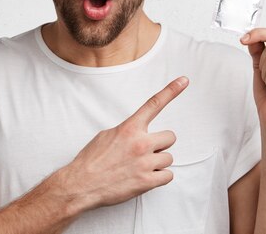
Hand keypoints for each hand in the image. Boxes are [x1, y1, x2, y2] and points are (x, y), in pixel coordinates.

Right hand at [58, 76, 188, 210]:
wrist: (81, 184)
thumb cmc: (92, 160)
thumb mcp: (107, 136)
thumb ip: (128, 131)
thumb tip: (137, 132)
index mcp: (129, 128)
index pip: (154, 104)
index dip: (171, 90)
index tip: (184, 81)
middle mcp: (140, 143)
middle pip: (170, 137)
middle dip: (161, 144)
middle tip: (147, 151)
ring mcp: (145, 162)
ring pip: (169, 158)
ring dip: (158, 162)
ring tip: (141, 167)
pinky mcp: (147, 181)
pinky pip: (168, 176)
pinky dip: (159, 177)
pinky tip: (145, 177)